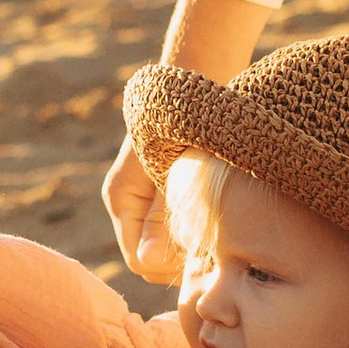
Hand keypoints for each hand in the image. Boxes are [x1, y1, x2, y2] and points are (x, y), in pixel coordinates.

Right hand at [104, 0, 266, 281]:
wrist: (203, 78)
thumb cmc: (189, 124)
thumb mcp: (175, 174)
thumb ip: (162, 218)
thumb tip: (149, 263)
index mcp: (121, 198)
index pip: (140, 263)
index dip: (172, 269)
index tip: (208, 256)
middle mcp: (128, 203)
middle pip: (152, 261)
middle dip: (183, 262)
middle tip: (222, 247)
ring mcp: (147, 200)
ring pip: (168, 248)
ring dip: (193, 249)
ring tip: (227, 234)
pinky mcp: (167, 194)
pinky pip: (178, 231)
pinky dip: (199, 234)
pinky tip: (226, 222)